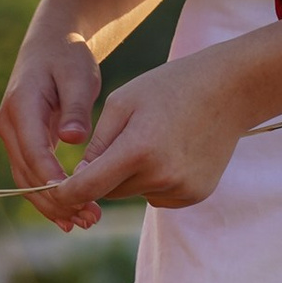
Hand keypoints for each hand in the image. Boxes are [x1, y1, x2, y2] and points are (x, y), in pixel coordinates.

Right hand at [0, 25, 104, 227]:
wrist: (52, 44)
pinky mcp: (22, 142)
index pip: (34, 151)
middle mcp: (9, 124)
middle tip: (89, 218)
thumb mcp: (79, 76)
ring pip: (26, 180)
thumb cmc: (69, 57)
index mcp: (21, 105)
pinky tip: (70, 215)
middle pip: (27, 173)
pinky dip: (48, 196)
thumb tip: (73, 138)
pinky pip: (32, 175)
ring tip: (84, 222)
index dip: (53, 179)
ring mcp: (12, 135)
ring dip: (53, 205)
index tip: (79, 198)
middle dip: (56, 200)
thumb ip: (76, 107)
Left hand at [23, 50, 248, 229]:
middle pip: (108, 191)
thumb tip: (77, 181)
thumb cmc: (169, 87)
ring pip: (133, 193)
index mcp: (137, 149)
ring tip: (152, 138)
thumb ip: (96, 144)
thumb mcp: (122, 103)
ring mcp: (182, 189)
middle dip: (101, 174)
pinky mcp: (196, 194)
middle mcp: (161, 176)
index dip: (64, 192)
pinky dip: (154, 180)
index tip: (51, 190)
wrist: (230, 90)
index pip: (87, 187)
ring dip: (129, 176)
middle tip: (118, 140)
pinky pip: (157, 195)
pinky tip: (170, 150)